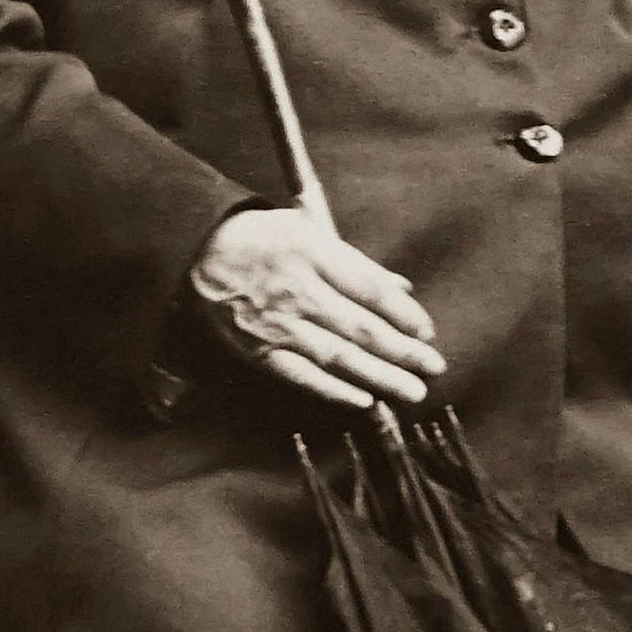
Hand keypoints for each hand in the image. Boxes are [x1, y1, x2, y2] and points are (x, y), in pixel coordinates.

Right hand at [190, 206, 445, 411]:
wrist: (197, 251)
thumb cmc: (262, 237)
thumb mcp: (308, 231)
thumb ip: (356, 263)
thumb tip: (400, 288)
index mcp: (312, 252)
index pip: (368, 287)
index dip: (402, 312)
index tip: (427, 331)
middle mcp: (297, 289)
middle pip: (360, 326)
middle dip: (402, 351)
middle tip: (434, 368)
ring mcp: (277, 323)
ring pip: (337, 356)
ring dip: (379, 376)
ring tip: (411, 391)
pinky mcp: (258, 350)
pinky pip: (301, 375)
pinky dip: (333, 390)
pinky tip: (363, 400)